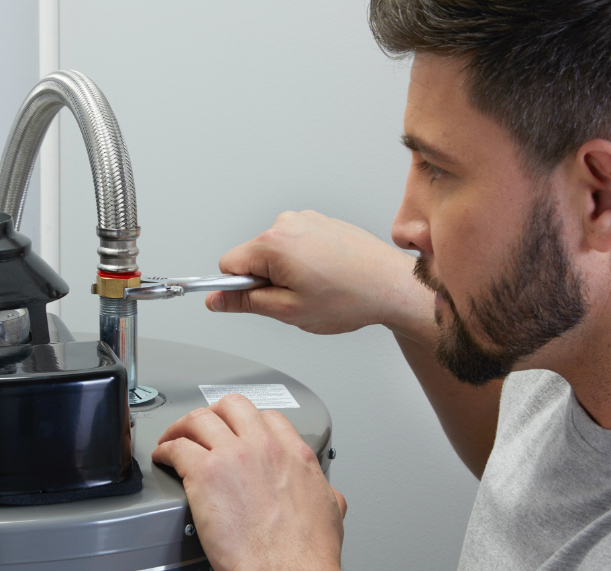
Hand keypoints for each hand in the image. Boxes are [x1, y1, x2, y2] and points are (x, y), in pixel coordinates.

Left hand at [152, 394, 358, 570]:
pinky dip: (165, 449)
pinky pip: (177, 448)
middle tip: (204, 428)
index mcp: (293, 454)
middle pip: (233, 406)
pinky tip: (164, 457)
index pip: (269, 418)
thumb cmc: (307, 554)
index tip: (239, 432)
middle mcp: (263, 447)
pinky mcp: (205, 474)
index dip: (250, 422)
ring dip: (183, 426)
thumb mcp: (331, 510)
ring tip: (174, 438)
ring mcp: (233, 456)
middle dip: (215, 413)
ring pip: (199, 419)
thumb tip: (326, 494)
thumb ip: (326, 492)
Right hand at [207, 210, 430, 336]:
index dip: (238, 289)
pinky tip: (328, 277)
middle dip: (266, 280)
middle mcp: (288, 223)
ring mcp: (308, 220)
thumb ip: (246, 303)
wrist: (393, 286)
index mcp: (274, 242)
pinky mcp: (323, 223)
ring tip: (318, 288)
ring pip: (276, 252)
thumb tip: (217, 300)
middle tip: (297, 299)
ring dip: (287, 272)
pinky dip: (305, 262)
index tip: (257, 301)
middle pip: (253, 256)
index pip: (228, 264)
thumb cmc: (351, 297)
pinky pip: (298, 245)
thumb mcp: (288, 310)